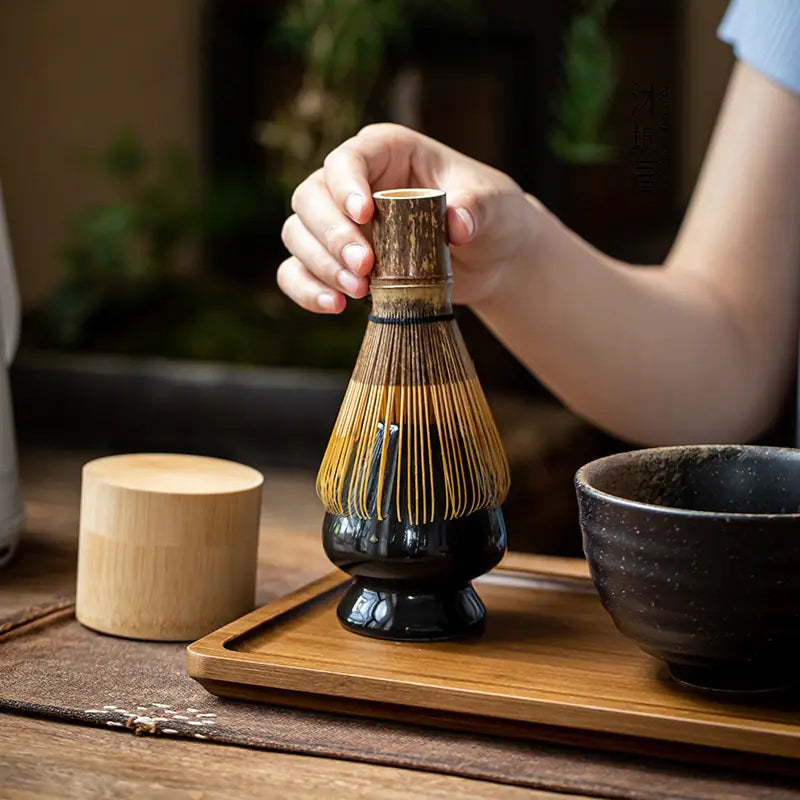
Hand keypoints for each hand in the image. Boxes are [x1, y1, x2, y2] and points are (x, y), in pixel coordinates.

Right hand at [278, 123, 531, 312]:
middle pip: (311, 197)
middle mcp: (353, 183)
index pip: (348, 158)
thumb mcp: (493, 204)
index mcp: (386, 152)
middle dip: (332, 235)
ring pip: (299, 235)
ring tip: (359, 290)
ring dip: (320, 265)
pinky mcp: (336, 262)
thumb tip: (457, 223)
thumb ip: (476, 207)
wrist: (490, 258)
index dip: (346, 185)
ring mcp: (339, 224)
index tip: (364, 215)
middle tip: (365, 267)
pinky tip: (334, 306)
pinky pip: (299, 272)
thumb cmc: (489, 215)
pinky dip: (307, 290)